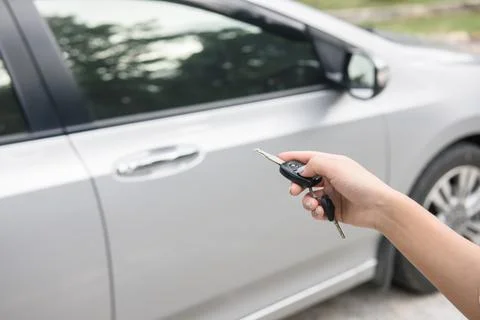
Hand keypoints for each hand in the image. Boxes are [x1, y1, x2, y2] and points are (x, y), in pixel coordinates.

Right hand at [278, 151, 395, 229]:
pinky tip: (321, 212)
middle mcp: (331, 178)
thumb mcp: (335, 166)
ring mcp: (332, 194)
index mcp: (332, 164)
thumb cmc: (363, 185)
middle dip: (297, 185)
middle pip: (305, 179)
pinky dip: (315, 212)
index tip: (280, 158)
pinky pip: (317, 210)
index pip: (308, 158)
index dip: (293, 158)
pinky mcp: (333, 209)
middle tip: (294, 190)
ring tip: (312, 204)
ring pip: (309, 197)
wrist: (378, 208)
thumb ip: (314, 164)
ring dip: (307, 202)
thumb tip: (303, 169)